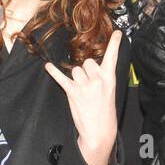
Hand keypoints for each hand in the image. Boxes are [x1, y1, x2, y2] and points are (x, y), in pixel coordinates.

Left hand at [45, 29, 122, 164]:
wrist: (100, 131)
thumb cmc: (105, 113)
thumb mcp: (110, 92)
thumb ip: (102, 78)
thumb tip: (91, 68)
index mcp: (110, 78)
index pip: (113, 57)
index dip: (115, 44)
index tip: (117, 33)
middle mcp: (98, 79)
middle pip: (87, 62)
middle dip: (86, 70)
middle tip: (88, 84)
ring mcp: (85, 85)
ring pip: (76, 70)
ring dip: (76, 78)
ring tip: (81, 91)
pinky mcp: (73, 92)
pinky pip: (61, 78)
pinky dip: (54, 72)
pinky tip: (48, 67)